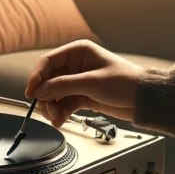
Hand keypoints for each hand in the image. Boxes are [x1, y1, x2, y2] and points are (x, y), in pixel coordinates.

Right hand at [24, 40, 144, 126]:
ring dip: (52, 108)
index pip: (48, 62)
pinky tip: (61, 121)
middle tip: (48, 111)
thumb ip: (63, 86)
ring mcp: (77, 81)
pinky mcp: (81, 95)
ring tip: (57, 119)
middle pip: (48, 81)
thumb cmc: (125, 83)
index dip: (36, 77)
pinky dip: (61, 113)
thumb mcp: (91, 82)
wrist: (144, 100)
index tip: (31, 92)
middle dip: (46, 97)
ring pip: (54, 94)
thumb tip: (40, 90)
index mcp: (78, 52)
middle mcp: (75, 65)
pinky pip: (63, 104)